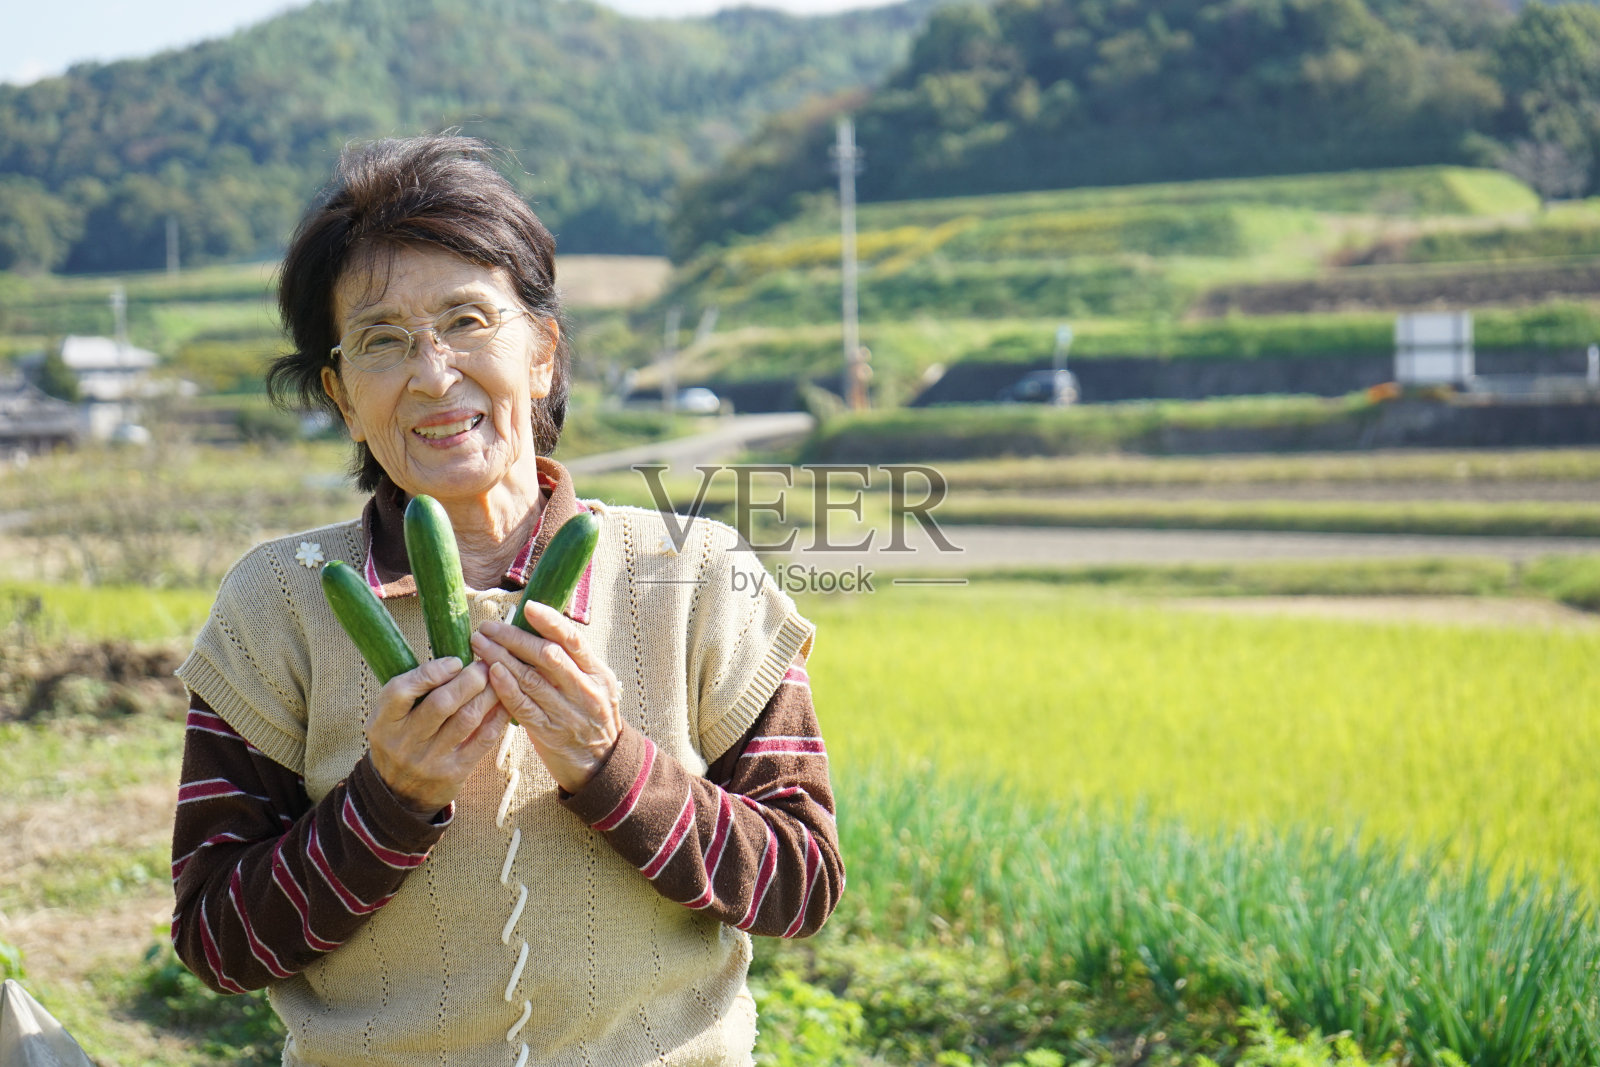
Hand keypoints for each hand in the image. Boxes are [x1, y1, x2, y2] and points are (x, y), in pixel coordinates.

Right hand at [366, 657, 511, 819]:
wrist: (400, 795)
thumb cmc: (400, 741)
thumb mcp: (390, 719)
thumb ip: (412, 692)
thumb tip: (456, 660)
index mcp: (383, 723)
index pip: (400, 691)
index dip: (431, 672)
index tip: (455, 661)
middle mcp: (404, 742)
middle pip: (441, 704)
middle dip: (469, 679)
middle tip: (485, 665)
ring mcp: (429, 759)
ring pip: (466, 719)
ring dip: (488, 694)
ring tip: (498, 678)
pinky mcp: (454, 772)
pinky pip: (482, 739)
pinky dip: (497, 717)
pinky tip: (506, 702)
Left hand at [471, 602, 621, 793]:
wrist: (601, 763)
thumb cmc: (590, 717)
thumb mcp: (594, 686)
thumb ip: (570, 664)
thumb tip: (534, 632)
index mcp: (598, 673)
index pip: (573, 640)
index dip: (550, 622)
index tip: (527, 607)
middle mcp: (586, 691)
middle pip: (547, 656)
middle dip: (514, 638)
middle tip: (488, 627)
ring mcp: (569, 713)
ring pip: (531, 679)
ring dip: (501, 658)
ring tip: (480, 645)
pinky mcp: (550, 733)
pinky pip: (524, 707)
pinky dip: (506, 688)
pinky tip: (491, 673)